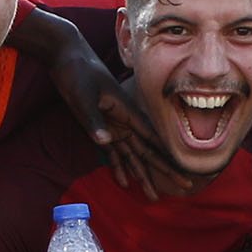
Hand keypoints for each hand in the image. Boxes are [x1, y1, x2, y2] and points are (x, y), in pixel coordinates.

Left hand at [47, 31, 188, 200]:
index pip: (152, 140)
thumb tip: (107, 142)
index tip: (184, 172)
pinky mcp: (100, 126)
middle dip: (164, 171)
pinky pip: (112, 151)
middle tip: (184, 188)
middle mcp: (125, 121)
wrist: (66, 55)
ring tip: (152, 195)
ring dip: (141, 175)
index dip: (168, 158)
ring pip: (132, 155)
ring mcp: (114, 125)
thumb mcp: (83, 96)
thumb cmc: (77, 72)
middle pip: (147, 152)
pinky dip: (117, 166)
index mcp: (126, 112)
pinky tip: (123, 181)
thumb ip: (94, 120)